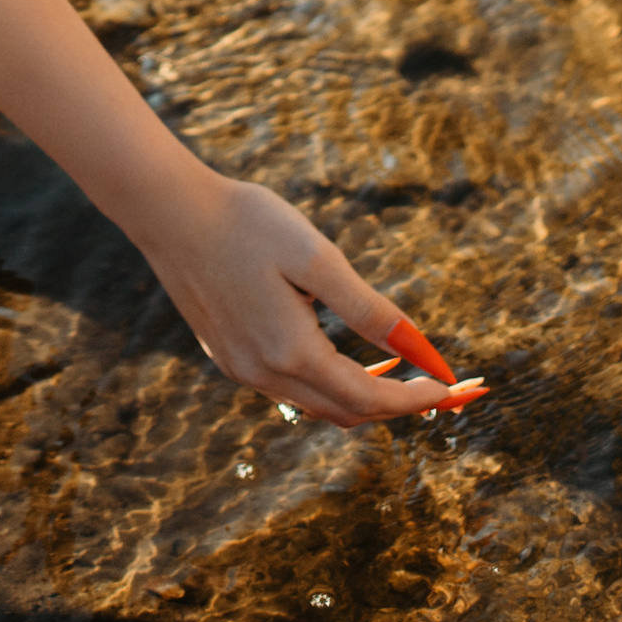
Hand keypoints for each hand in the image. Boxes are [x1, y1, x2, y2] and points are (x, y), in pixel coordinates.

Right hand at [143, 164, 484, 426]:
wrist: (168, 211)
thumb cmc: (245, 222)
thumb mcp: (315, 256)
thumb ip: (367, 308)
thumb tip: (420, 348)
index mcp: (291, 352)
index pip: (369, 397)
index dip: (415, 398)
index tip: (453, 388)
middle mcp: (265, 374)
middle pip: (346, 411)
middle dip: (396, 404)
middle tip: (436, 386)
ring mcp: (242, 370)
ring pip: (318, 404)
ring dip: (361, 394)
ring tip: (396, 371)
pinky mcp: (227, 356)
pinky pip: (290, 388)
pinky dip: (327, 382)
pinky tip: (340, 352)